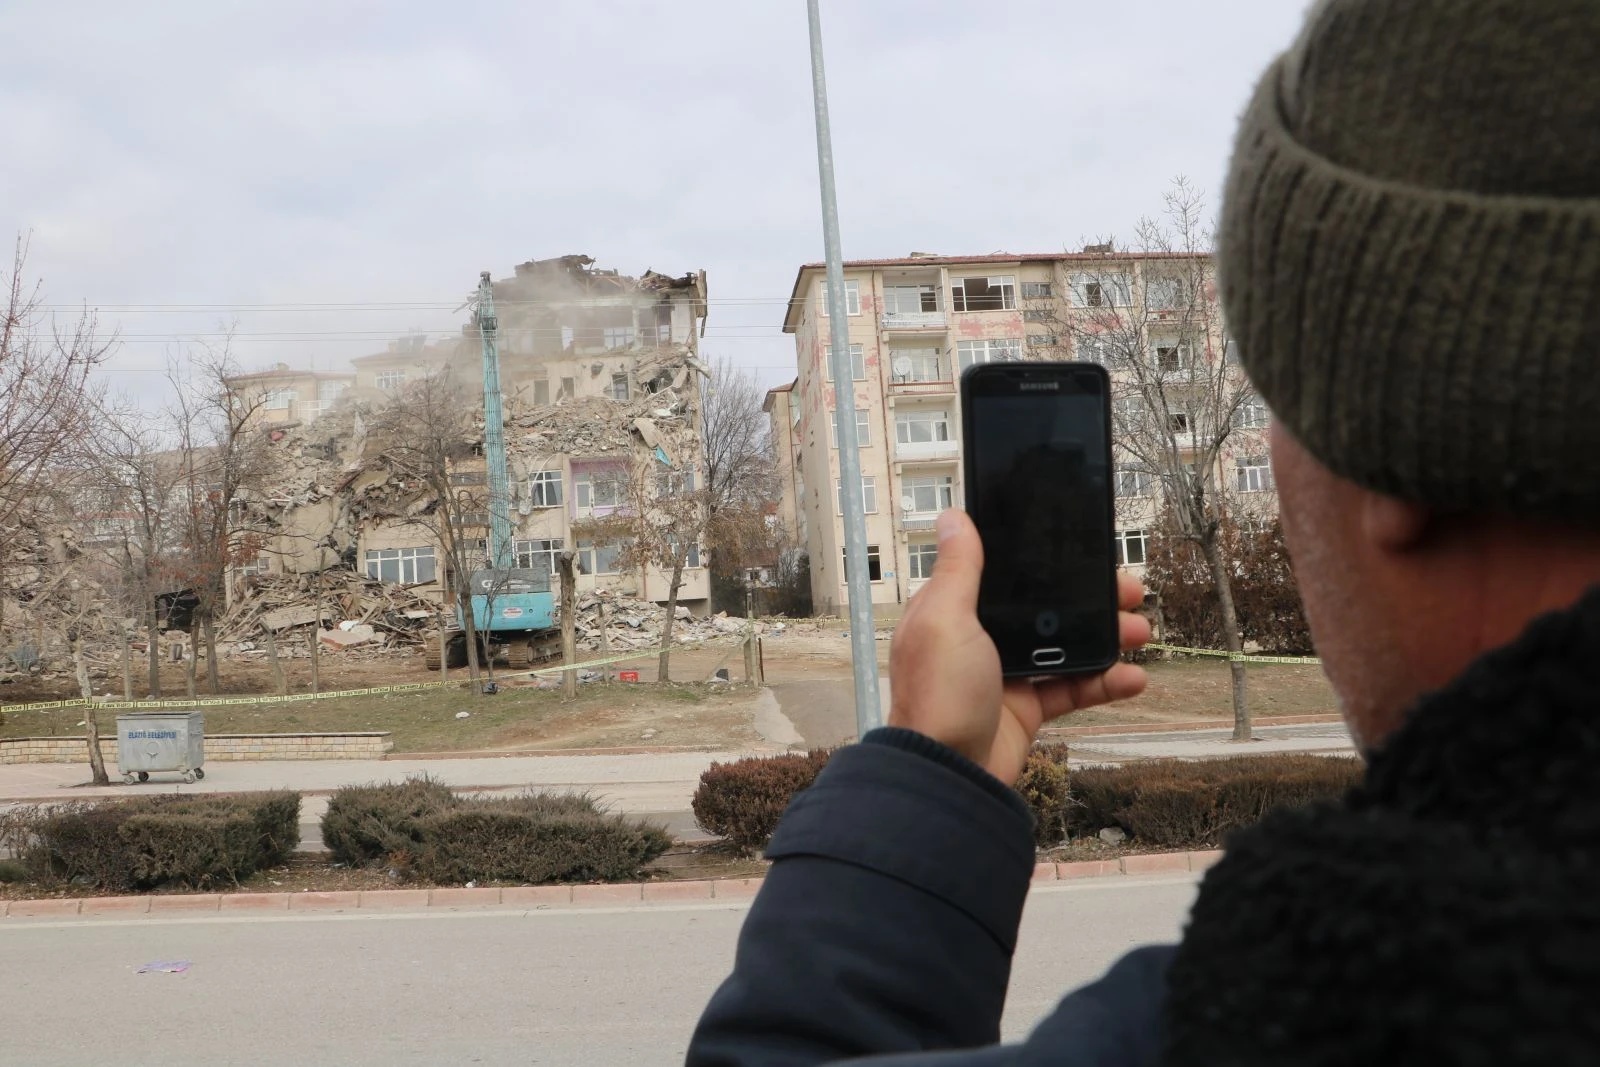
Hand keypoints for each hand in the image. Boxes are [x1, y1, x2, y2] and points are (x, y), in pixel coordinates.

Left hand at [887, 509, 1150, 784]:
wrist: (948, 775)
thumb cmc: (936, 697)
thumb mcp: (944, 619)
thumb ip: (958, 569)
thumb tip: (953, 518)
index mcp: (955, 611)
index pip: (1006, 575)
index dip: (1044, 563)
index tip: (1084, 552)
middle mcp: (979, 639)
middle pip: (1043, 608)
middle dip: (1089, 599)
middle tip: (1129, 590)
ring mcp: (1005, 674)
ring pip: (1064, 646)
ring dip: (1106, 638)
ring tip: (1140, 632)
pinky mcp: (1025, 709)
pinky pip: (1073, 689)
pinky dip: (1104, 683)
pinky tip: (1132, 677)